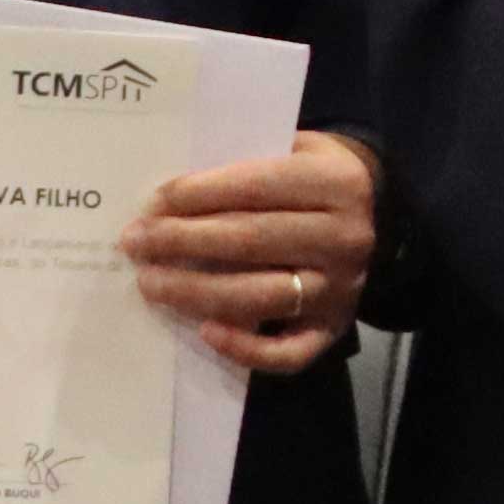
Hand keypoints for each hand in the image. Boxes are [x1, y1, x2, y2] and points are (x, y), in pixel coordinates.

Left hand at [128, 128, 380, 375]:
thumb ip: (244, 165)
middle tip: (134, 243)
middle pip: (251, 241)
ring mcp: (341, 289)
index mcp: (336, 184)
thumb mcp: (292, 149)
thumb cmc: (310, 175)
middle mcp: (345, 238)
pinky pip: (290, 353)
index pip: (255, 188)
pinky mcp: (335, 329)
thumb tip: (167, 199)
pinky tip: (205, 332)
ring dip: (195, 292)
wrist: (369, 210)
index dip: (198, 195)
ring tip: (149, 283)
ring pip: (261, 297)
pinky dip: (246, 349)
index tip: (152, 204)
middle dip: (183, 241)